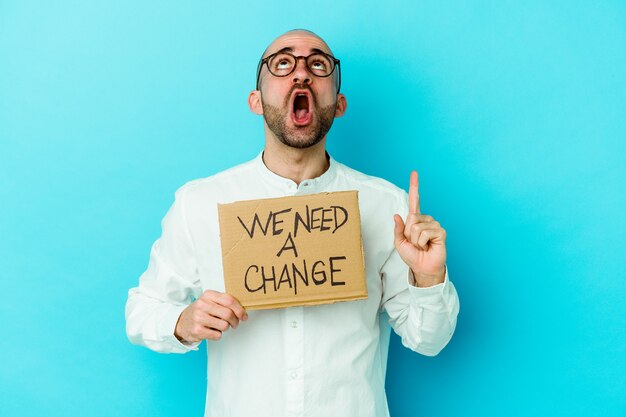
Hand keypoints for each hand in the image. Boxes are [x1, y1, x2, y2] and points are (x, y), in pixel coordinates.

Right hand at [174, 290, 247, 342]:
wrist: (182, 322)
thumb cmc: (201, 311)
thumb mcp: (210, 301)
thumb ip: (224, 302)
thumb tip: (242, 310)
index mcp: (208, 295)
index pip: (229, 300)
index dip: (240, 309)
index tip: (244, 316)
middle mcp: (202, 305)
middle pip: (228, 314)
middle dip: (235, 321)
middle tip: (235, 323)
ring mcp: (198, 318)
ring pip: (224, 326)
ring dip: (226, 328)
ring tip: (220, 326)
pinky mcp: (197, 330)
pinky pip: (217, 335)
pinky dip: (218, 335)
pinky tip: (212, 331)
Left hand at [393, 170, 446, 286]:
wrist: (422, 268)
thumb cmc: (412, 255)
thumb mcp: (399, 242)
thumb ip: (398, 229)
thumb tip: (397, 215)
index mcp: (415, 219)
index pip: (415, 200)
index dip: (414, 186)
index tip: (414, 172)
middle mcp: (425, 219)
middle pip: (410, 218)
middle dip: (408, 234)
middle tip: (415, 243)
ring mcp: (434, 224)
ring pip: (416, 227)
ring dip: (415, 240)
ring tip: (421, 246)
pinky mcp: (440, 232)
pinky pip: (424, 233)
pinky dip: (422, 242)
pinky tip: (428, 246)